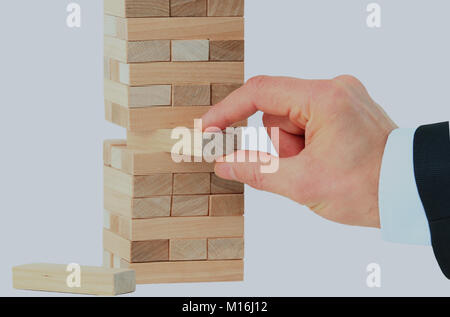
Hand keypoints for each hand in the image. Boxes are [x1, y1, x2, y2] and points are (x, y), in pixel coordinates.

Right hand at [202, 75, 396, 227]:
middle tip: (298, 170)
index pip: (260, 92)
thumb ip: (256, 170)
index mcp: (324, 98)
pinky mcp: (343, 110)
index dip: (227, 111)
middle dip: (278, 146)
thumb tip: (223, 163)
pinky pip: (305, 124)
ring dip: (292, 149)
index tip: (208, 129)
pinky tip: (324, 162)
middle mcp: (334, 89)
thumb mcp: (303, 184)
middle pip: (275, 113)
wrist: (410, 192)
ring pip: (289, 122)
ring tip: (318, 169)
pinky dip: (304, 147)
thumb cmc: (369, 186)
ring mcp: (341, 99)